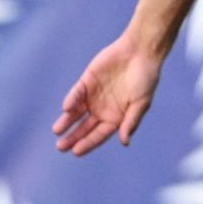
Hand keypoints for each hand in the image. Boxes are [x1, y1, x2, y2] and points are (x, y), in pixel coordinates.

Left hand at [53, 33, 163, 155]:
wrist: (140, 51)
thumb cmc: (145, 78)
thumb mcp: (141, 102)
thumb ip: (131, 121)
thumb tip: (124, 142)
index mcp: (117, 117)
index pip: (99, 134)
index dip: (88, 143)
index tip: (76, 151)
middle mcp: (103, 109)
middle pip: (85, 127)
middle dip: (73, 137)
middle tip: (61, 147)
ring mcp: (93, 96)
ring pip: (76, 113)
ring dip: (66, 122)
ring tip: (57, 131)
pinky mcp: (87, 82)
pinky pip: (76, 94)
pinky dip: (71, 101)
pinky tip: (66, 109)